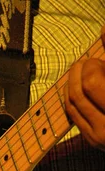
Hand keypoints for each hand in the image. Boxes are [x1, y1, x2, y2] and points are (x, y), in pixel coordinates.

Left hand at [65, 26, 104, 149]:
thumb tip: (104, 29)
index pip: (91, 83)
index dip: (91, 67)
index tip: (95, 61)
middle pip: (79, 92)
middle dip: (79, 72)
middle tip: (85, 63)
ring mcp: (99, 136)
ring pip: (72, 104)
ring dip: (72, 83)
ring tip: (80, 71)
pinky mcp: (92, 140)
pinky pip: (73, 115)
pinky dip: (71, 97)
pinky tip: (77, 87)